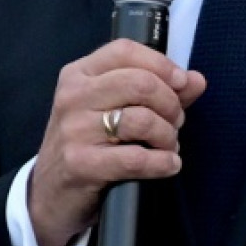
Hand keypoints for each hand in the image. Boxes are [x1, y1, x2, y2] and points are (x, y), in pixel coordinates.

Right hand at [28, 39, 205, 245]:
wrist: (48, 195)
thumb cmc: (88, 144)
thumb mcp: (114, 109)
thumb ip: (159, 90)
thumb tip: (196, 80)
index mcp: (79, 74)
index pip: (125, 50)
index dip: (162, 64)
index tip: (182, 84)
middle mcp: (73, 96)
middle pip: (140, 83)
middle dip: (170, 104)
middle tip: (176, 122)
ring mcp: (73, 130)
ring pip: (141, 119)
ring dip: (168, 135)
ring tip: (169, 145)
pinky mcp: (79, 164)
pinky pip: (135, 158)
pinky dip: (162, 162)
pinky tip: (169, 165)